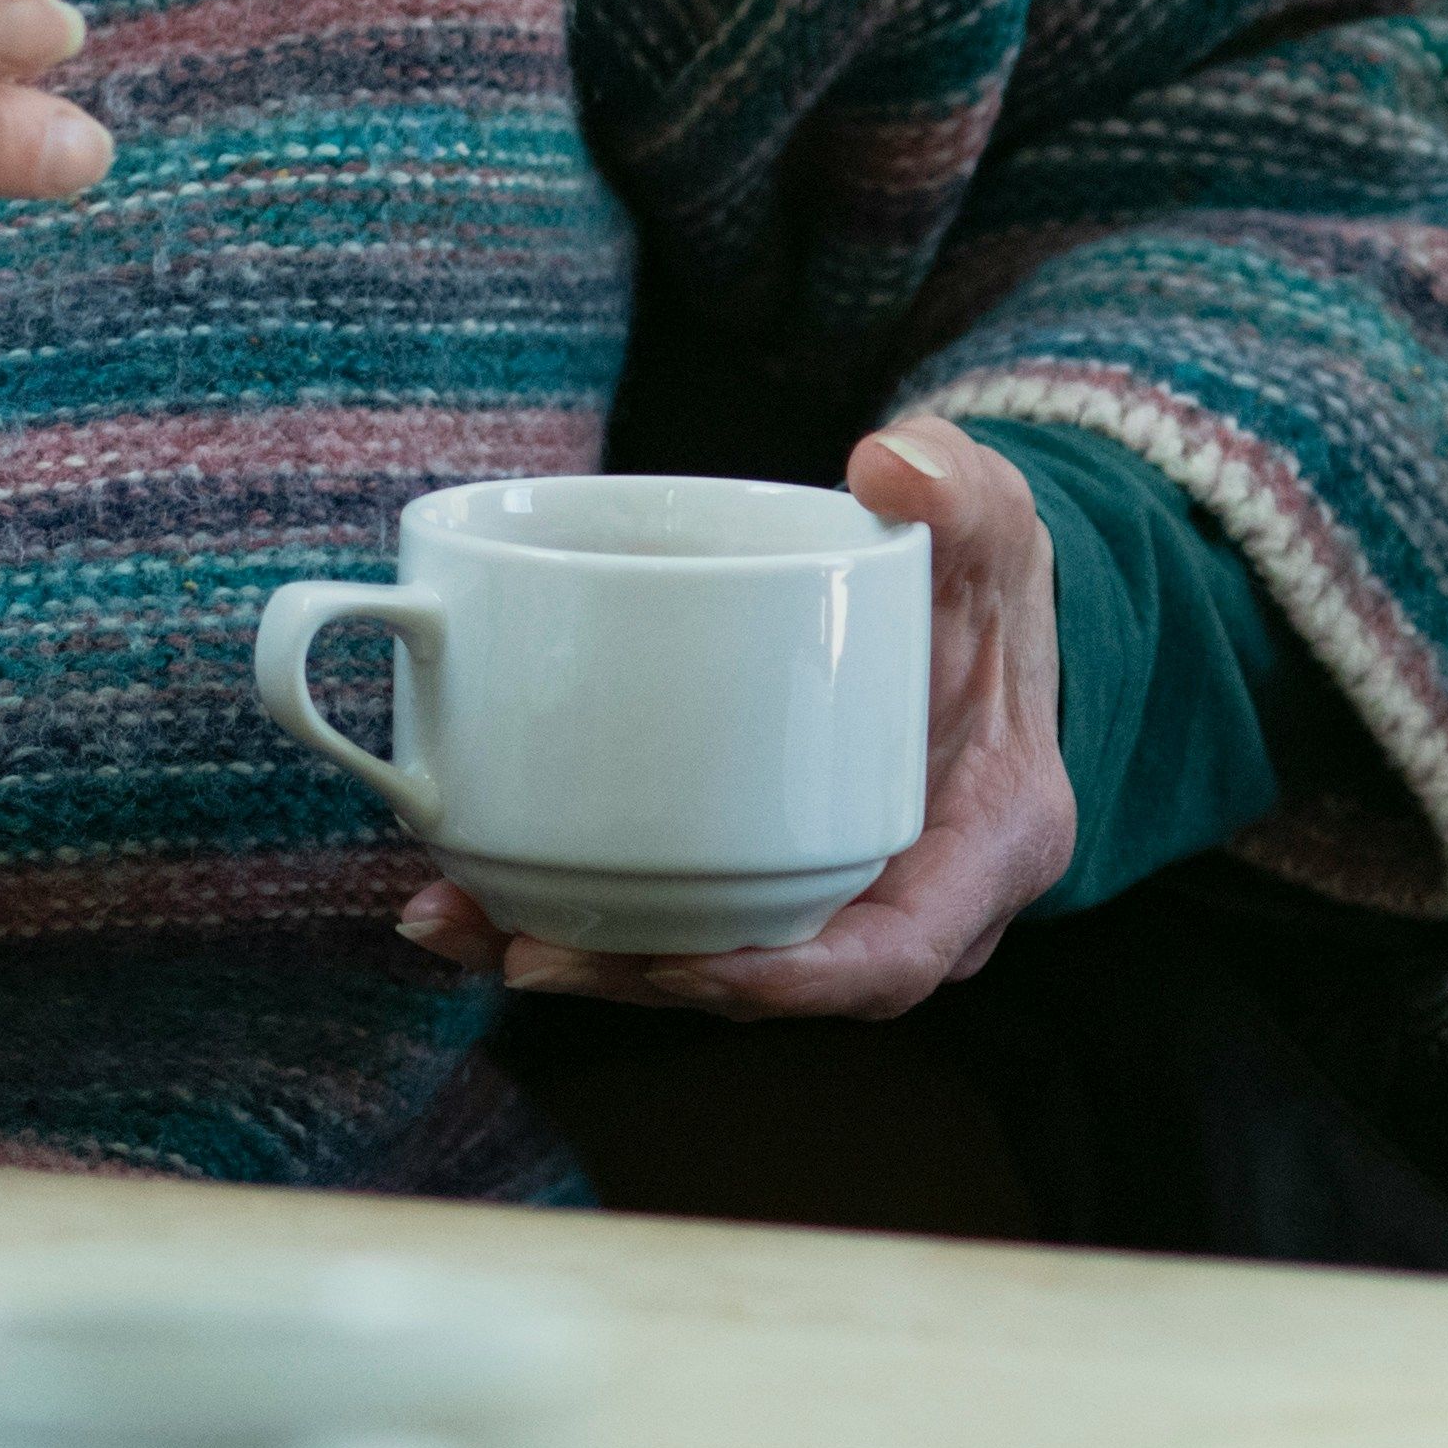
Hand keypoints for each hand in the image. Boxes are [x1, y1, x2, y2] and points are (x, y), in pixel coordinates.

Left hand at [399, 417, 1077, 1021]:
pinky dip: (578, 906)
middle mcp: (912, 897)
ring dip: (585, 958)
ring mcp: (834, 890)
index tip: (692, 967)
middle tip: (527, 952)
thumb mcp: (990, 520)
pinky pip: (678, 909)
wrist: (964, 601)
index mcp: (987, 841)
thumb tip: (891, 466)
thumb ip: (958, 487)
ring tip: (458, 924)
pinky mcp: (763, 864)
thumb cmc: (981, 572)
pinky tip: (470, 890)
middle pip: (778, 979)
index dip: (797, 980)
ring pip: (710, 957)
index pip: (898, 954)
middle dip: (648, 980)